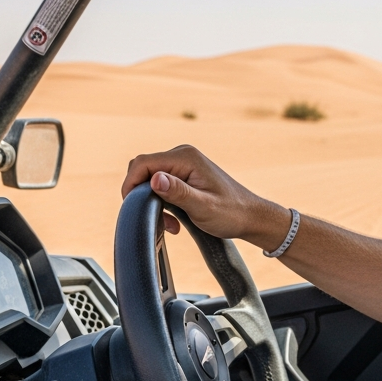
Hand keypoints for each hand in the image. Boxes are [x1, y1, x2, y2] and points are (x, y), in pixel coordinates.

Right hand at [122, 145, 286, 248]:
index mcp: (186, 158)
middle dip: (141, 195)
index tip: (131, 207)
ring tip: (170, 224)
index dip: (131, 184)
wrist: (250, 217)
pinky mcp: (185, 175)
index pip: (143, 163)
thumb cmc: (231, 213)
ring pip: (150, 179)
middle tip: (153, 218)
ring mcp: (184, 165)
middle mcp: (183, 155)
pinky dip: (161, 203)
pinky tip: (173, 222)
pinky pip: (161, 185)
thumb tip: (154, 179)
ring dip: (152, 202)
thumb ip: (178, 192)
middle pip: (143, 169)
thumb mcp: (203, 207)